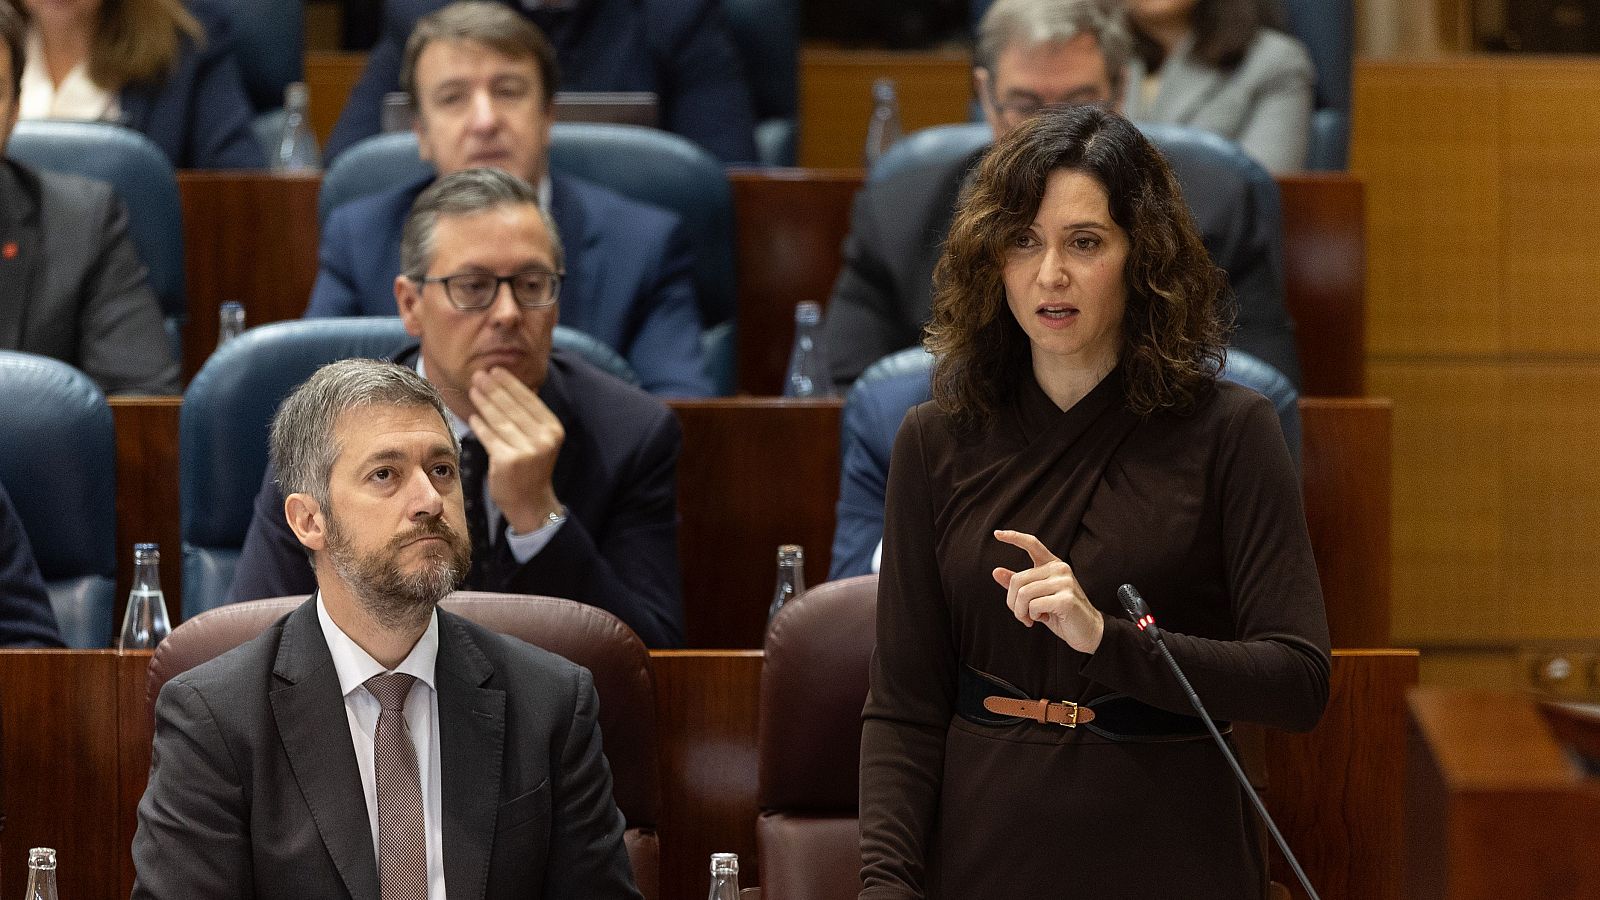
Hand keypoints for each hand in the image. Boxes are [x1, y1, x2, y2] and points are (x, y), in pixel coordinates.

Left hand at [468, 367, 563, 532]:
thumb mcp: (539, 440)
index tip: (496, 370)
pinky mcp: (507, 461)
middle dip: (493, 389)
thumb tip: (506, 386)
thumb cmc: (531, 468)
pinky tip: (473, 416)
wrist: (531, 502)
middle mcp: (543, 439)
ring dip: (484, 402)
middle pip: (512, 408)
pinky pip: (489, 438)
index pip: (529, 400)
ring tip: (473, 390)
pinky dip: (480, 426)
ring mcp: (526, 451)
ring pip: (499, 420)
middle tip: (479, 375)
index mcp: (553, 430)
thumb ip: (528, 417)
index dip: (510, 383)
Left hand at [991, 529, 1103, 652]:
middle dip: (1013, 602)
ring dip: (1021, 612)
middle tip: (1021, 615)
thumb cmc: (1060, 613)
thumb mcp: (1036, 597)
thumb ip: (1018, 584)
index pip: (1032, 544)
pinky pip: (1034, 605)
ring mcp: (1064, 582)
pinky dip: (1033, 616)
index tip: (997, 533)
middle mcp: (1059, 569)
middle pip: (1018, 580)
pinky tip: (1044, 618)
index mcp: (1052, 564)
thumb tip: (996, 571)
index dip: (1014, 537)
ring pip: (1024, 594)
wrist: (1088, 630)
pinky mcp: (1066, 599)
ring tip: (1030, 618)